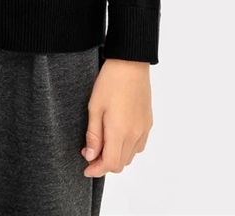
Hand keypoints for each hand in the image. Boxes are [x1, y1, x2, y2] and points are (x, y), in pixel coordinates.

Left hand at [81, 59, 152, 176]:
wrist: (131, 63)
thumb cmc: (110, 82)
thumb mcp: (95, 107)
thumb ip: (93, 135)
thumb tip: (90, 156)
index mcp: (120, 132)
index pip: (110, 163)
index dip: (96, 170)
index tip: (86, 169)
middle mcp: (135, 135)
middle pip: (121, 163)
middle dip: (104, 165)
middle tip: (90, 154)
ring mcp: (144, 130)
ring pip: (130, 157)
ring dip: (116, 157)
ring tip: (102, 144)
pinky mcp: (148, 123)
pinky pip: (139, 146)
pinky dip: (127, 149)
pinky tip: (117, 137)